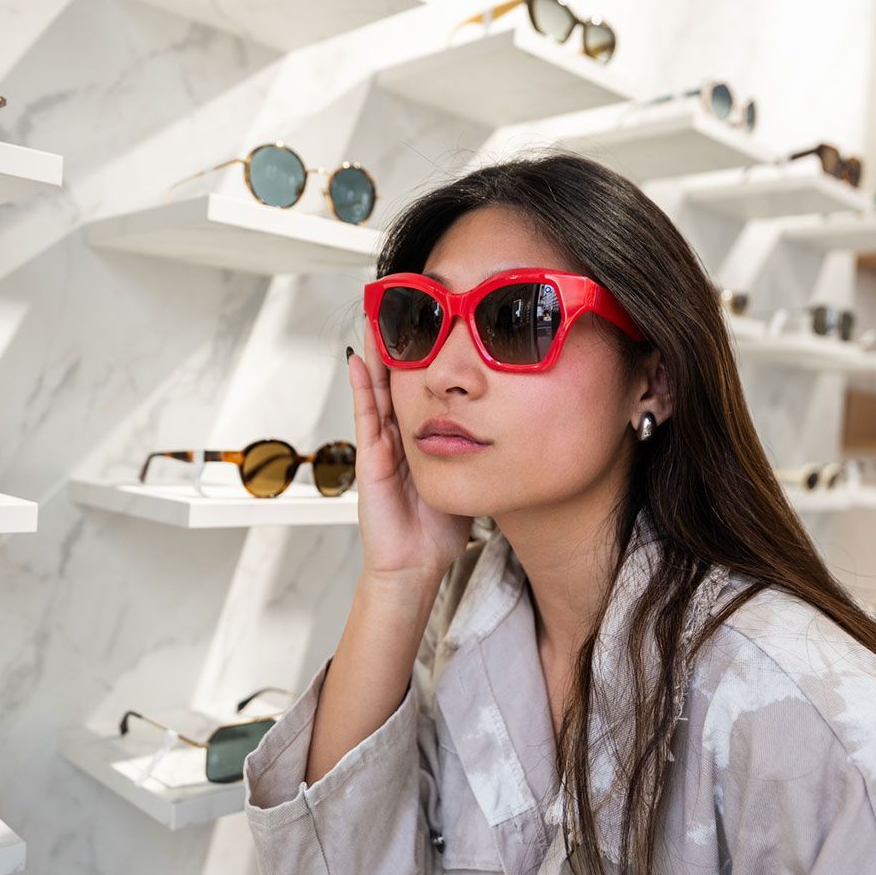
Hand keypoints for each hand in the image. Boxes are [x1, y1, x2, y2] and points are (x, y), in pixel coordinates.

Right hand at [346, 327, 472, 578]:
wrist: (415, 565)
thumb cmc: (439, 530)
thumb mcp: (469, 478)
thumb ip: (482, 454)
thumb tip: (516, 430)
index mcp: (421, 441)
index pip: (422, 391)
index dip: (425, 361)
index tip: (435, 327)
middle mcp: (399, 438)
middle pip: (398, 382)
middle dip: (400, 348)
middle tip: (403, 309)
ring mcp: (381, 447)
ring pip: (378, 390)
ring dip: (376, 356)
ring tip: (377, 319)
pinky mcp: (370, 460)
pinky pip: (365, 416)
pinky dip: (361, 387)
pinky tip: (358, 359)